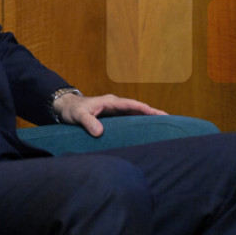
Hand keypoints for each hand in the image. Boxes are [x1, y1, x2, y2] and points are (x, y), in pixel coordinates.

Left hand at [52, 92, 166, 136]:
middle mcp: (115, 104)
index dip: (146, 109)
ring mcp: (115, 110)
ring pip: (135, 114)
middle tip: (169, 120)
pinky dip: (139, 123)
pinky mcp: (112, 117)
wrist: (65, 107)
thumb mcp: (79, 116)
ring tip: (163, 126)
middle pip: (138, 108)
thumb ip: (89, 123)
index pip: (132, 104)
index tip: (159, 114)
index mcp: (111, 101)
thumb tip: (100, 133)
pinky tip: (145, 131)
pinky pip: (129, 119)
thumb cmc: (72, 110)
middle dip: (153, 113)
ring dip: (147, 118)